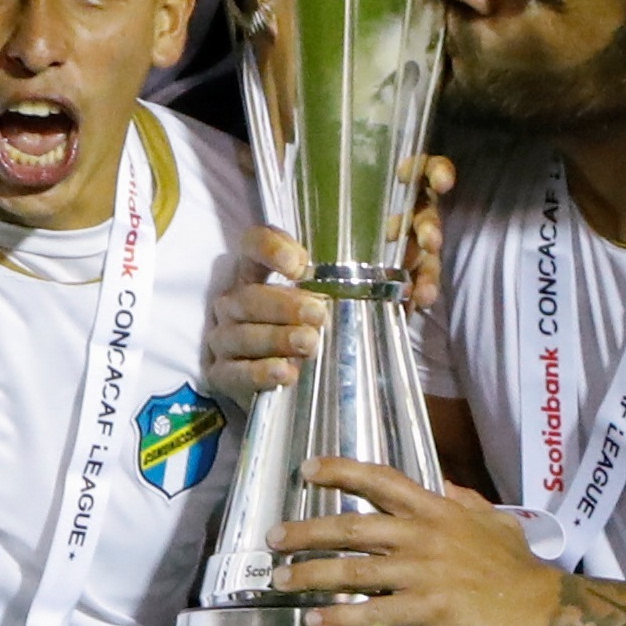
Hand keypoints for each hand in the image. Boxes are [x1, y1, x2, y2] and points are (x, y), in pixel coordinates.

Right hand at [206, 155, 452, 406]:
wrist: (274, 380)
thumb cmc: (305, 332)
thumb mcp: (323, 304)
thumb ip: (344, 289)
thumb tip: (405, 285)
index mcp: (252, 273)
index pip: (251, 245)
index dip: (272, 248)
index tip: (301, 265)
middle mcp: (231, 302)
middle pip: (248, 294)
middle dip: (283, 303)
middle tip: (319, 314)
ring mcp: (221, 338)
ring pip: (241, 333)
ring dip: (276, 338)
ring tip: (309, 345)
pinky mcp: (219, 374)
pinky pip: (234, 372)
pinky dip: (260, 372)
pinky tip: (286, 373)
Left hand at [269, 457, 562, 625]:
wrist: (546, 608)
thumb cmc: (519, 568)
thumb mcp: (493, 521)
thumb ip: (462, 502)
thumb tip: (443, 486)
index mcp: (436, 511)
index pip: (380, 481)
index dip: (341, 472)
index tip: (307, 469)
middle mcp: (423, 536)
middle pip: (353, 526)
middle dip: (307, 530)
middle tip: (273, 537)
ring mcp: (423, 573)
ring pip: (354, 570)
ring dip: (311, 573)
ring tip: (280, 579)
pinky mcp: (428, 610)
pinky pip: (374, 613)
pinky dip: (341, 617)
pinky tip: (315, 621)